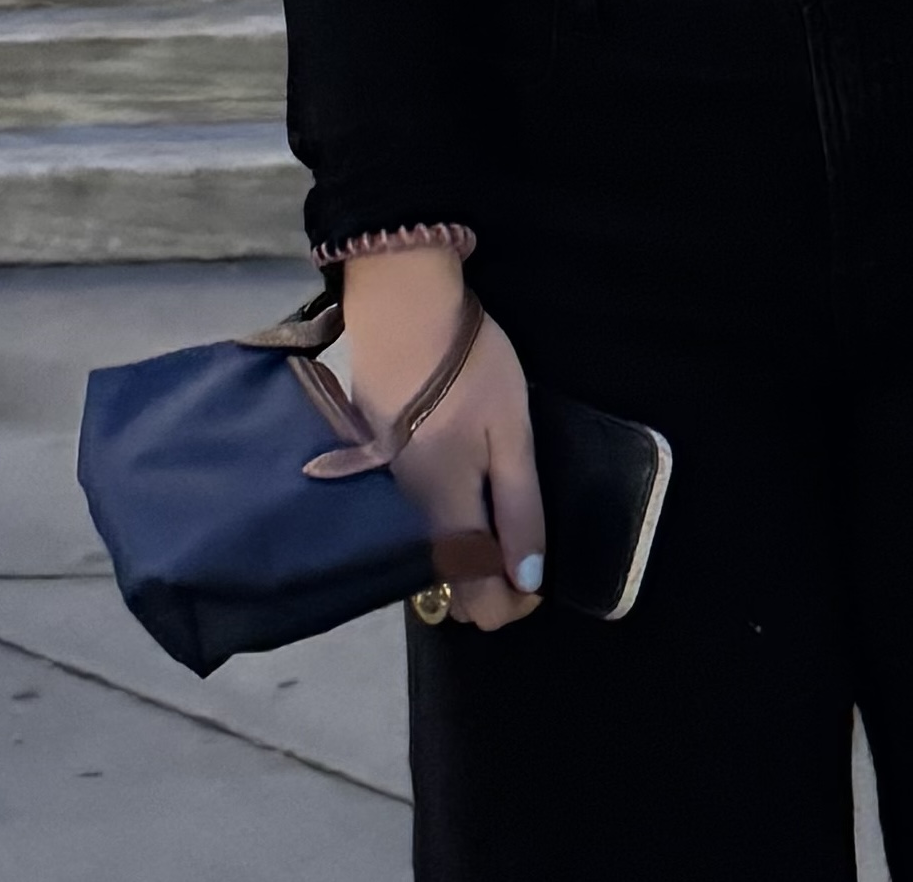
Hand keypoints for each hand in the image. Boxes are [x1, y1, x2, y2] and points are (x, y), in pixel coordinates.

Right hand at [344, 247, 545, 631]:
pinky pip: (411, 530)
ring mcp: (385, 496)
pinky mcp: (373, 469)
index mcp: (445, 515)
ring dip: (465, 561)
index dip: (515, 603)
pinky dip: (441, 533)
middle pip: (448, 590)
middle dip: (490, 587)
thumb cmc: (467, 369)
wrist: (399, 310)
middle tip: (523, 547)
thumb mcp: (512, 434)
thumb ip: (521, 508)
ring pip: (427, 561)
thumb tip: (527, 579)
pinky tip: (462, 496)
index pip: (476, 600)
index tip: (539, 578)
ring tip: (499, 520)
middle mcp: (407, 520)